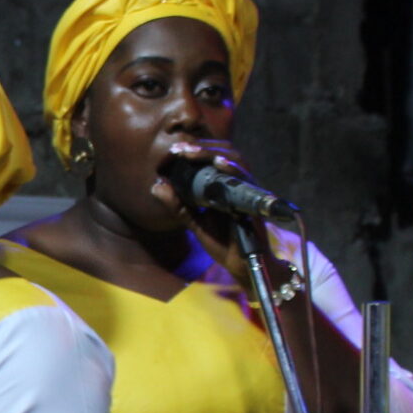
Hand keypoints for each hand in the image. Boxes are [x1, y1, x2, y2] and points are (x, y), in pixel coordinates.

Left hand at [160, 138, 293, 288]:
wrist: (242, 265)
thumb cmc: (223, 243)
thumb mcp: (195, 222)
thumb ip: (178, 205)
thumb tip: (156, 185)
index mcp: (225, 185)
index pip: (212, 157)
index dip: (195, 150)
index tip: (172, 151)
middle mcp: (238, 183)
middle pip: (224, 152)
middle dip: (201, 146)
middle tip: (177, 149)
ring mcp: (248, 190)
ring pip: (235, 159)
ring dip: (212, 152)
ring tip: (190, 152)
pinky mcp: (256, 200)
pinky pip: (247, 179)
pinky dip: (233, 169)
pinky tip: (219, 163)